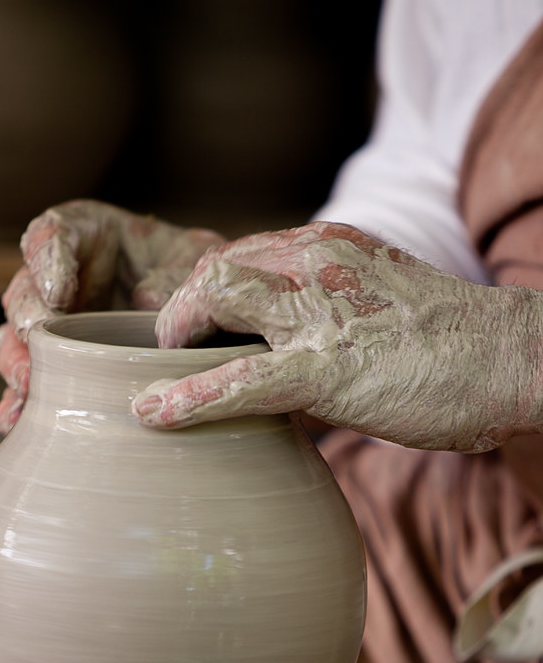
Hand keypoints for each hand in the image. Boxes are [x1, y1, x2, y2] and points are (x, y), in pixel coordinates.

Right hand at [0, 200, 223, 433]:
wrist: (205, 313)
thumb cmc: (191, 273)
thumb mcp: (195, 260)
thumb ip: (175, 273)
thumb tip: (149, 303)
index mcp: (84, 234)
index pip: (51, 233)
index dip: (46, 259)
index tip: (58, 291)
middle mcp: (58, 278)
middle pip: (24, 292)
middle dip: (27, 318)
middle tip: (37, 340)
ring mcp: (53, 326)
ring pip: (15, 339)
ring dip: (16, 363)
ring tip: (28, 386)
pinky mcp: (56, 365)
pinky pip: (29, 383)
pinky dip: (19, 402)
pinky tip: (18, 420)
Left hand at [132, 222, 542, 452]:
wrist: (508, 358)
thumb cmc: (446, 342)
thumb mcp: (375, 303)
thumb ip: (323, 314)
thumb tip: (279, 359)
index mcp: (326, 247)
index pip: (239, 254)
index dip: (202, 290)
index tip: (186, 322)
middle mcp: (314, 262)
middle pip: (214, 268)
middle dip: (180, 310)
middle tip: (170, 350)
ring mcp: (318, 312)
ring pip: (215, 298)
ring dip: (177, 336)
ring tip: (162, 374)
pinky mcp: (327, 367)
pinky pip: (241, 378)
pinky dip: (189, 398)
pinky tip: (154, 415)